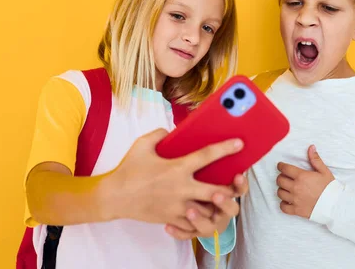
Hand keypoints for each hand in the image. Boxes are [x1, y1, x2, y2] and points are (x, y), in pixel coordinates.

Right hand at [102, 128, 243, 231]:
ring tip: (222, 198)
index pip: (207, 156)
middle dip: (231, 188)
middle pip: (217, 191)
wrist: (114, 197)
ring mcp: (178, 206)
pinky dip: (202, 219)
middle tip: (237, 181)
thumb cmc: (129, 170)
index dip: (226, 148)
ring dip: (218, 206)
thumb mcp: (142, 144)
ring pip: (209, 212)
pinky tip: (204, 212)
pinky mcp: (172, 218)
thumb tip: (170, 131)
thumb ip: (160, 134)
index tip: (240, 144)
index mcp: (177, 168)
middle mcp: (181, 188)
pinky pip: (194, 224)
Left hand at [276, 145, 334, 218]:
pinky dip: (283, 204)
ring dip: (282, 189)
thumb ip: (315, 159)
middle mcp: (296, 187)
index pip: (284, 168)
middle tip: (285, 177)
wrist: (335, 205)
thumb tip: (311, 147)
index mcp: (301, 176)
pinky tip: (287, 201)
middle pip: (279, 180)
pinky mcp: (296, 210)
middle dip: (281, 177)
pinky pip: (283, 207)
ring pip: (280, 192)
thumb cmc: (330, 188)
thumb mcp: (324, 171)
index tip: (281, 166)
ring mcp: (295, 199)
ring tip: (287, 188)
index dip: (281, 166)